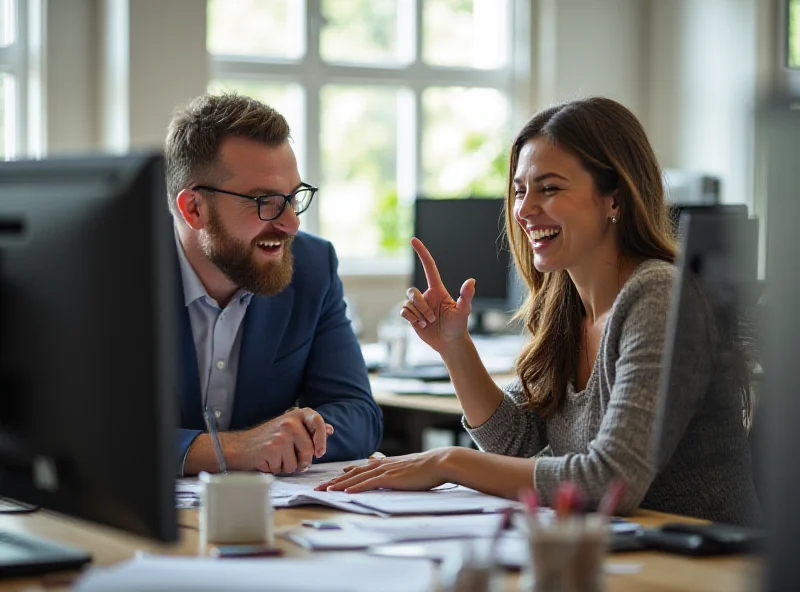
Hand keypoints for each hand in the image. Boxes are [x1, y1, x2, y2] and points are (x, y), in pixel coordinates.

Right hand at [228, 407, 333, 473]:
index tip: (320, 452)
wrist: (240, 447)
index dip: (322, 439)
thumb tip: (331, 429)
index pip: (318, 422)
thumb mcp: (291, 428)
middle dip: (302, 462)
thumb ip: (310, 430)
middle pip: (309, 451)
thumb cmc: (268, 439)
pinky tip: (267, 461)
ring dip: (287, 467)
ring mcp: (281, 435)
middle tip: (291, 461)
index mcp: (296, 414)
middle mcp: (289, 422)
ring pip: (296, 464)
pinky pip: (283, 469)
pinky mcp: (272, 449)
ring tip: (276, 457)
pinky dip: (276, 470)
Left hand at [314, 449, 448, 492]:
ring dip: (339, 485)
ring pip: (356, 478)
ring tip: (325, 491)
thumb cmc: (426, 468)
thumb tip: (386, 470)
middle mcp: (381, 465)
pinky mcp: (391, 478)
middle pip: (352, 474)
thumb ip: (394, 469)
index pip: (359, 469)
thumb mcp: (407, 467)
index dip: (343, 475)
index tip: (331, 479)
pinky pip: (369, 483)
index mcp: (385, 464)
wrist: (439, 462)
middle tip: (318, 488)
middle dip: (333, 481)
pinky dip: (356, 488)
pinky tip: (346, 493)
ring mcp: (385, 471)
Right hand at [402, 237, 474, 352]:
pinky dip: (411, 318)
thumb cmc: (458, 326)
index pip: (429, 267)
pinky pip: (403, 311)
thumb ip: (466, 296)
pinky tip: (420, 325)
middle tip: (433, 319)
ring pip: (408, 302)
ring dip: (418, 314)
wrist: (450, 343)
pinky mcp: (412, 315)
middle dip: (422, 306)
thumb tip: (471, 281)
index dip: (422, 252)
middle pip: (413, 291)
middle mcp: (427, 295)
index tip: (413, 239)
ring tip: (428, 323)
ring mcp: (419, 305)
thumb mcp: (463, 310)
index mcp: (438, 289)